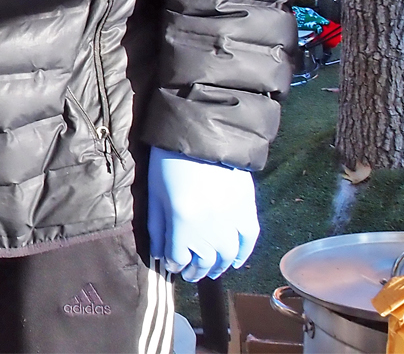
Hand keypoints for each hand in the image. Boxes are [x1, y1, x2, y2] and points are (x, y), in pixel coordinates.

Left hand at [147, 147, 259, 281]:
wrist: (201, 131)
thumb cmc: (169, 159)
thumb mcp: (155, 192)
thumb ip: (158, 227)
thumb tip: (160, 254)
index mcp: (183, 221)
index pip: (179, 257)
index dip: (174, 263)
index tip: (171, 263)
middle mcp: (210, 226)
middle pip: (205, 261)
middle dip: (195, 270)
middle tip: (189, 273)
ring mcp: (232, 219)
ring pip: (227, 256)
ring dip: (218, 268)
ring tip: (209, 271)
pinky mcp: (248, 209)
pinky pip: (248, 241)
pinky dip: (243, 254)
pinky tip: (235, 262)